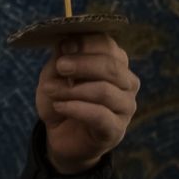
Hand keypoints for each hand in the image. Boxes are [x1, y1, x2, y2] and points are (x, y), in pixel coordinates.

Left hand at [36, 34, 138, 173]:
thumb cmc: (62, 99)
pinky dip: (76, 108)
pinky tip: (59, 106)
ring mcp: (125, 107)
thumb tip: (67, 42)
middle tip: (59, 66)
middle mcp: (127, 83)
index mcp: (115, 63)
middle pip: (111, 66)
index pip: (109, 46)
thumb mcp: (54, 76)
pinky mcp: (116, 129)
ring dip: (73, 89)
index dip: (86, 43)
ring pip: (105, 90)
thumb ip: (61, 59)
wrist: (60, 136)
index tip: (63, 46)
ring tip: (51, 90)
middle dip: (82, 64)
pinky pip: (99, 115)